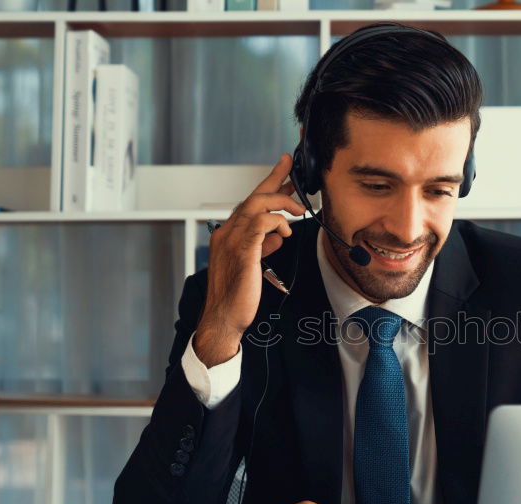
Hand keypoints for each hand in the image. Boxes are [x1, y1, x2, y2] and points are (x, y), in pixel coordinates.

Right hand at [194, 153, 305, 365]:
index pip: (249, 202)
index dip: (267, 184)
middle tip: (292, 169)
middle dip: (274, 179)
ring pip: (257, 204)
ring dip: (282, 204)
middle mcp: (226, 232)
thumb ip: (264, 247)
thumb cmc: (237, 296)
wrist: (223, 318)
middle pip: (253, 196)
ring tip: (297, 211)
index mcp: (228, 234)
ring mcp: (232, 239)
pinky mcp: (242, 250)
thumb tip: (279, 235)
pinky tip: (286, 233)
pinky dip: (277, 223)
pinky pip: (262, 223)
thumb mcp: (254, 265)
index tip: (283, 168)